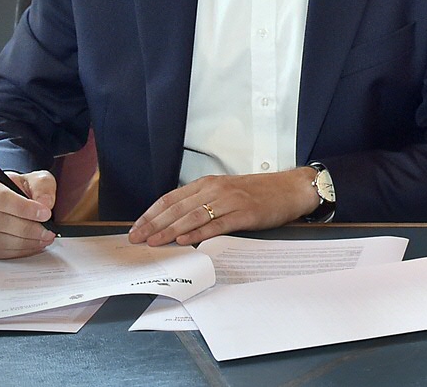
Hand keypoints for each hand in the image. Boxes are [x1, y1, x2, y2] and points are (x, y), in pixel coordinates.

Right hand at [0, 170, 56, 258]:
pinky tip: (30, 246)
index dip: (24, 208)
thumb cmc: (17, 188)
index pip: (1, 198)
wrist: (3, 198)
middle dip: (26, 229)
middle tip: (47, 231)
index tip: (45, 214)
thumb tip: (46, 203)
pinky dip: (14, 252)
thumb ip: (42, 187)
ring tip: (42, 239)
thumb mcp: (34, 179)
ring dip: (22, 243)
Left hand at [128, 169, 318, 246]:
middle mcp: (216, 189)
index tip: (136, 227)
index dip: (152, 213)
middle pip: (178, 208)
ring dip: (170, 230)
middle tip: (136, 238)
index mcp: (209, 183)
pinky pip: (217, 225)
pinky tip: (184, 240)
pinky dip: (198, 233)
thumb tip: (174, 222)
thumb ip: (202, 202)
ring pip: (193, 216)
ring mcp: (230, 201)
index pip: (172, 198)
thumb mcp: (226, 191)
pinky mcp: (244, 214)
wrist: (289, 189)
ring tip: (154, 242)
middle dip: (154, 224)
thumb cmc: (257, 193)